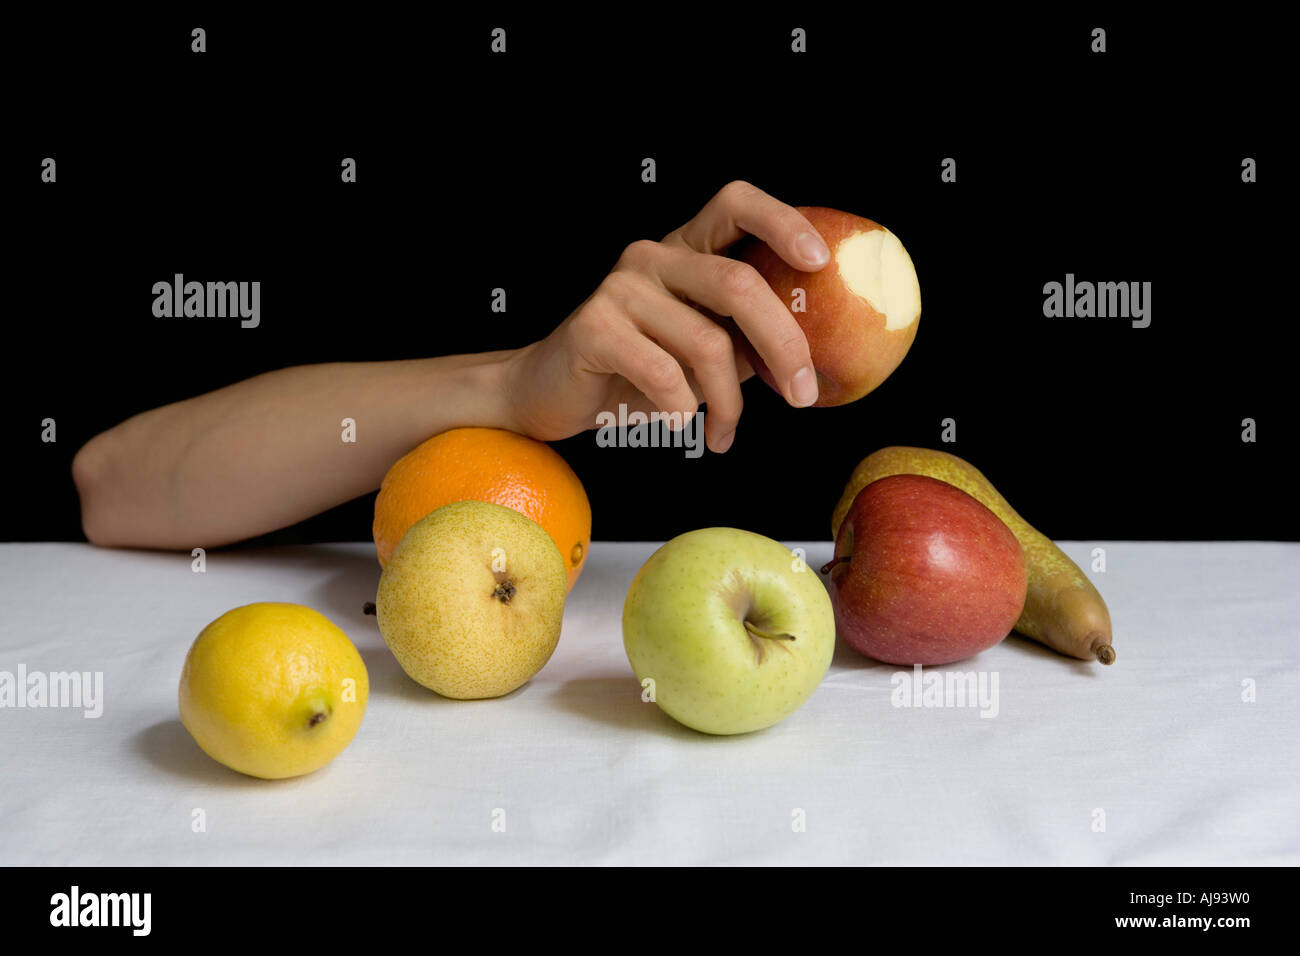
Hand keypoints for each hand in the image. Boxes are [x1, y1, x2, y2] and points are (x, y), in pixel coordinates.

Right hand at [502, 181, 829, 453]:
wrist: (550, 392)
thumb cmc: (637, 371)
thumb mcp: (702, 350)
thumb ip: (746, 339)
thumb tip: (809, 357)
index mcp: (685, 250)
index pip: (736, 205)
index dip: (783, 223)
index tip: (820, 263)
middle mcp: (653, 256)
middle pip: (738, 283)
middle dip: (783, 344)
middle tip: (802, 393)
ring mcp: (620, 287)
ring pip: (706, 343)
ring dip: (727, 401)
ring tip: (724, 431)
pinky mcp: (594, 325)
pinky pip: (664, 374)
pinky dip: (681, 410)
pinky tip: (678, 426)